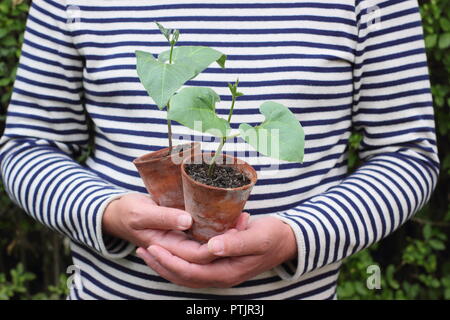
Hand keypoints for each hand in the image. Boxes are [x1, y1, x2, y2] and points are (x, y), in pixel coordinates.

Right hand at [102, 193, 248, 263]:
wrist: (116, 213)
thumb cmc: (126, 212)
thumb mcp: (141, 213)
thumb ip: (163, 217)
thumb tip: (187, 221)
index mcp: (166, 247)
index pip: (198, 255)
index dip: (217, 245)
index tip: (234, 230)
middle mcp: (175, 248)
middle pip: (207, 253)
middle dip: (228, 240)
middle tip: (245, 222)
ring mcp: (179, 242)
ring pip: (206, 246)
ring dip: (225, 236)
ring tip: (243, 219)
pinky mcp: (181, 234)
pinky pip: (201, 237)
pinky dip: (216, 230)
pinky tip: (229, 218)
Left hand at [136, 216, 296, 287]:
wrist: (286, 241)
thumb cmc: (272, 236)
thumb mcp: (257, 237)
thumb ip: (236, 243)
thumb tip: (212, 248)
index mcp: (227, 271)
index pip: (191, 271)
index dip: (170, 261)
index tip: (153, 246)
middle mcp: (220, 276)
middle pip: (183, 276)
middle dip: (161, 265)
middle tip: (141, 250)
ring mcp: (219, 273)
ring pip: (185, 275)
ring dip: (165, 265)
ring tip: (146, 253)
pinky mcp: (219, 265)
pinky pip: (192, 268)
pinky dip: (176, 262)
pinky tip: (168, 252)